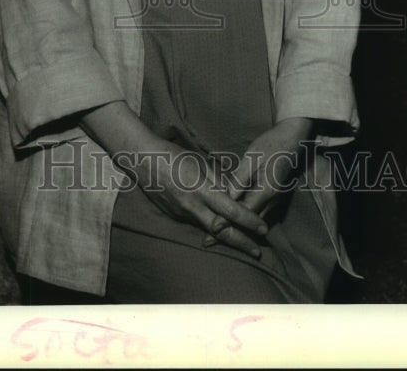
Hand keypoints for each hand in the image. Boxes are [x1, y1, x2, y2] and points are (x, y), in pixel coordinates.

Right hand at [128, 138, 269, 257]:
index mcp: (200, 189)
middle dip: (241, 243)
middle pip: (221, 230)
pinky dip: (210, 227)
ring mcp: (181, 213)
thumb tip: (233, 195)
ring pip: (209, 230)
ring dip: (227, 238)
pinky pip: (196, 224)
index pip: (230, 210)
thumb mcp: (200, 163)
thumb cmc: (173, 155)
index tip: (263, 228)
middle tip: (257, 252)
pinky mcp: (174, 216)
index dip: (249, 221)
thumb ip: (217, 181)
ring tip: (244, 244)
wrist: (142, 160)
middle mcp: (192, 206)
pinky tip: (219, 228)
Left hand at [203, 117, 314, 247]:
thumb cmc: (270, 145)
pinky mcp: (273, 197)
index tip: (212, 231)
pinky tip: (232, 220)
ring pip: (254, 220)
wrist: (292, 138)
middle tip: (210, 239)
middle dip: (230, 231)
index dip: (227, 222)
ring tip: (217, 234)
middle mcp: (272, 201)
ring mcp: (275, 200)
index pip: (243, 213)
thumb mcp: (252, 157)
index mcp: (266, 191)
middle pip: (249, 223)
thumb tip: (228, 197)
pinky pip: (258, 212)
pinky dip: (245, 219)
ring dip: (237, 227)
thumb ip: (240, 178)